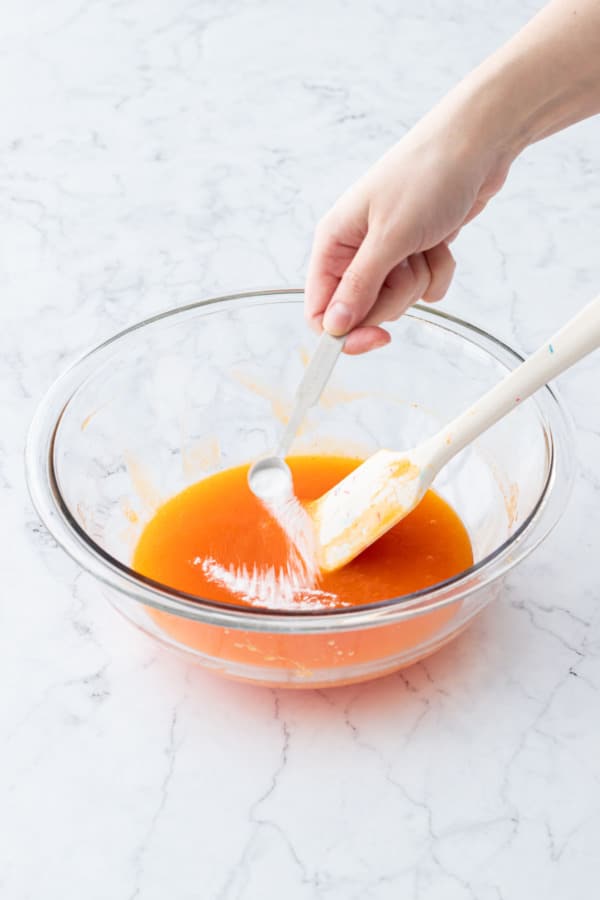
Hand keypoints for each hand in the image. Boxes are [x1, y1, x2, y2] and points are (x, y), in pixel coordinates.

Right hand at [305, 106, 511, 353]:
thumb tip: (333, 327)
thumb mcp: (389, 236)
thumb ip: (359, 286)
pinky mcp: (416, 253)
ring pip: (398, 300)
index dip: (344, 332)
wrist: (478, 144)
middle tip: (407, 262)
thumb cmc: (427, 175)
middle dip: (394, 295)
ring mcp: (387, 253)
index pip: (321, 310)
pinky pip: (425, 288)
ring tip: (426, 243)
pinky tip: (441, 241)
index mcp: (334, 243)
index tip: (376, 337)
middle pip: (364, 311)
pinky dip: (439, 270)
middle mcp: (355, 251)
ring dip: (420, 280)